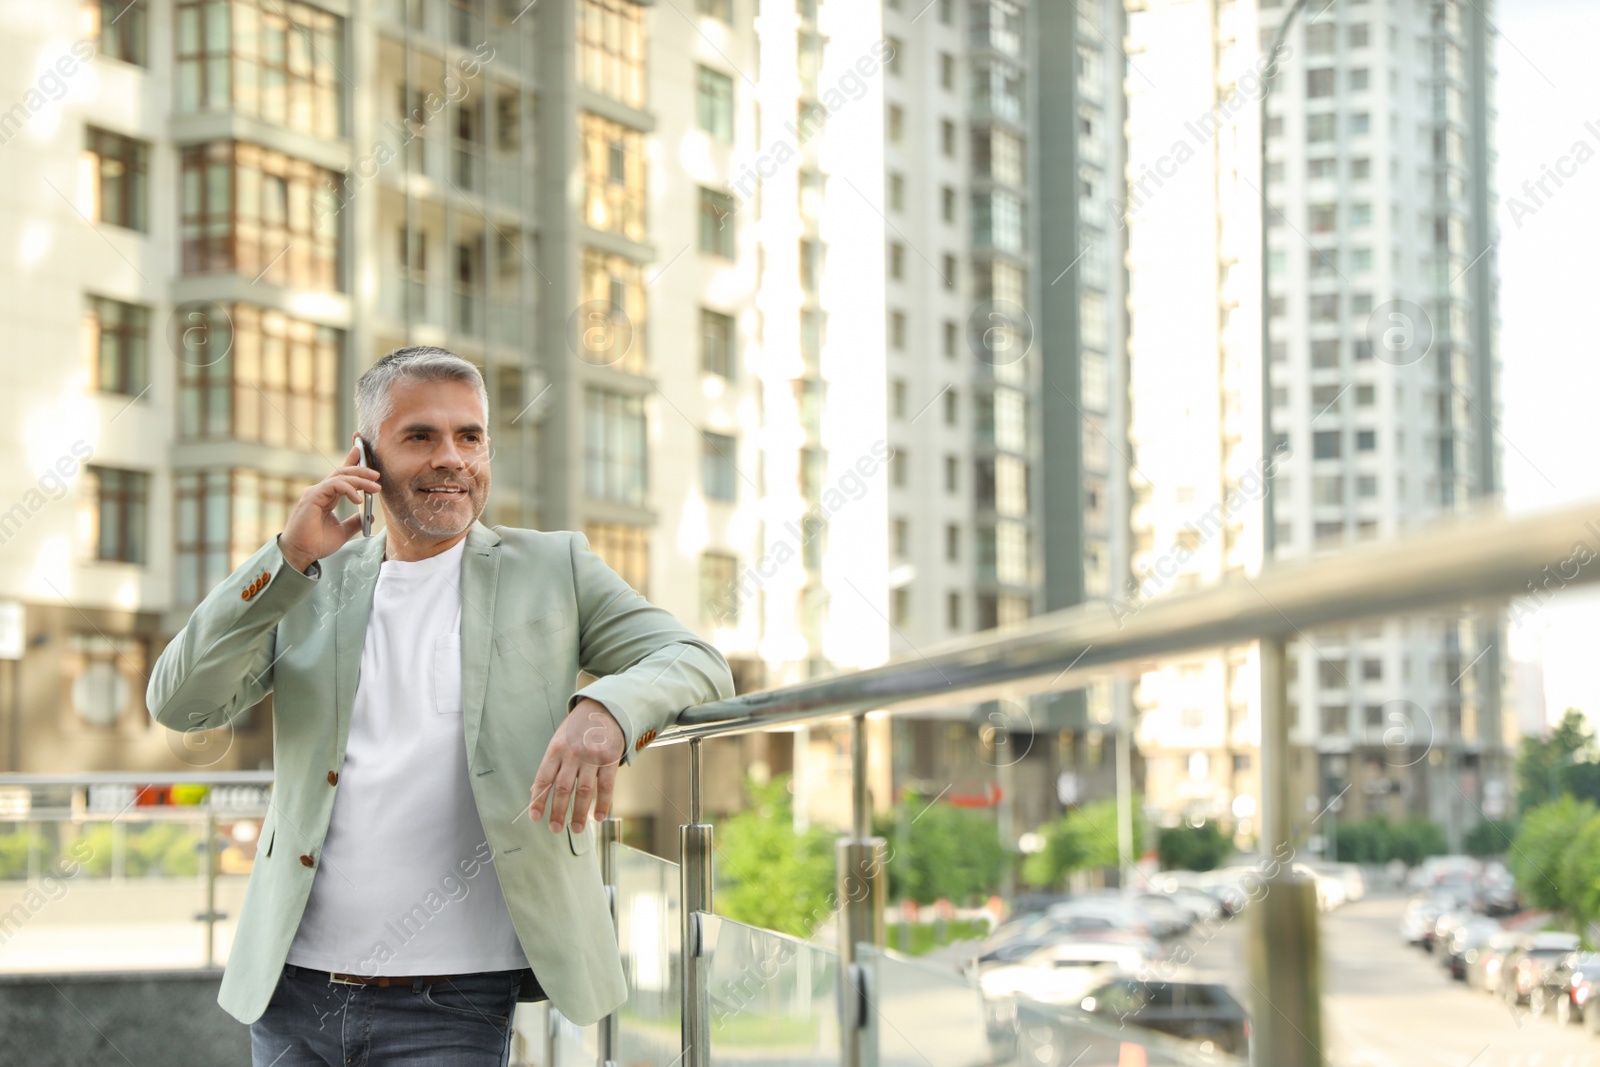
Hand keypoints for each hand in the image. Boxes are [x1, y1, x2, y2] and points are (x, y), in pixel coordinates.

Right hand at [279, 439, 381, 571]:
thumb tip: (369, 516)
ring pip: (340, 476)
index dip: (351, 462)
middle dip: (360, 469)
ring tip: (375, 488)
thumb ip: (354, 522)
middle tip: (377, 475)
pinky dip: (348, 489)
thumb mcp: (342, 532)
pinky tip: (358, 500)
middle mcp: (320, 491)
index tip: (362, 452)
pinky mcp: (312, 497)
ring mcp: (315, 492)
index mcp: (326, 497)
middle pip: (342, 472)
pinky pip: (334, 485)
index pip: (341, 476)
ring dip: (360, 479)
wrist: (301, 554)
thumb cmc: (316, 543)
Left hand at [528, 698, 624, 833]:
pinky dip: (602, 804)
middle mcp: (572, 754)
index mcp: (555, 749)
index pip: (544, 778)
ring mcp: (592, 757)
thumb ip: (550, 766)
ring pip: (584, 790)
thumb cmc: (578, 729)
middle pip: (562, 787)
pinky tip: (598, 817)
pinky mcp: (610, 759)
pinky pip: (606, 786)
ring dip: (579, 813)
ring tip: (575, 829)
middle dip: (557, 811)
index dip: (538, 799)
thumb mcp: (559, 741)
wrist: (605, 709)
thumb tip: (536, 791)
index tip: (535, 817)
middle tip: (554, 829)